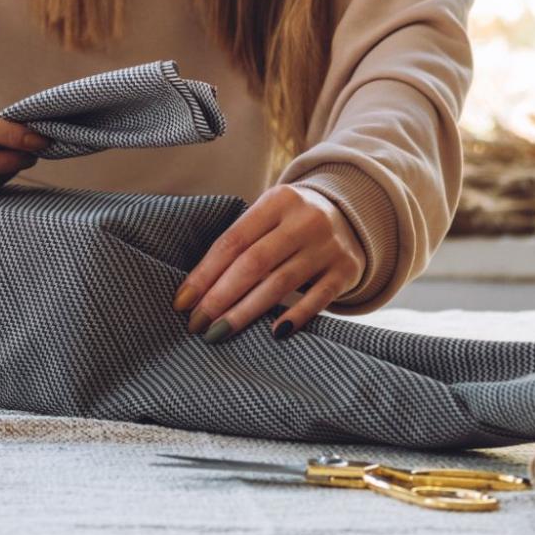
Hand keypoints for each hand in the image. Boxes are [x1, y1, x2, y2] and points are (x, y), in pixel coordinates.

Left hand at [171, 184, 365, 341]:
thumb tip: (194, 289)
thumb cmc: (291, 223)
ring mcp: (328, 245)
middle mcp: (304, 220)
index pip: (233, 241)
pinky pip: (319, 297)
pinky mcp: (346, 269)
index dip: (204, 273)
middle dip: (220, 297)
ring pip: (281, 283)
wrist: (352, 215)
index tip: (182, 302)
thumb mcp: (269, 216)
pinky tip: (275, 333)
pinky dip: (297, 315)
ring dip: (245, 311)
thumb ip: (240, 243)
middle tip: (197, 324)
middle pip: (254, 263)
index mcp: (277, 201)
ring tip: (220, 332)